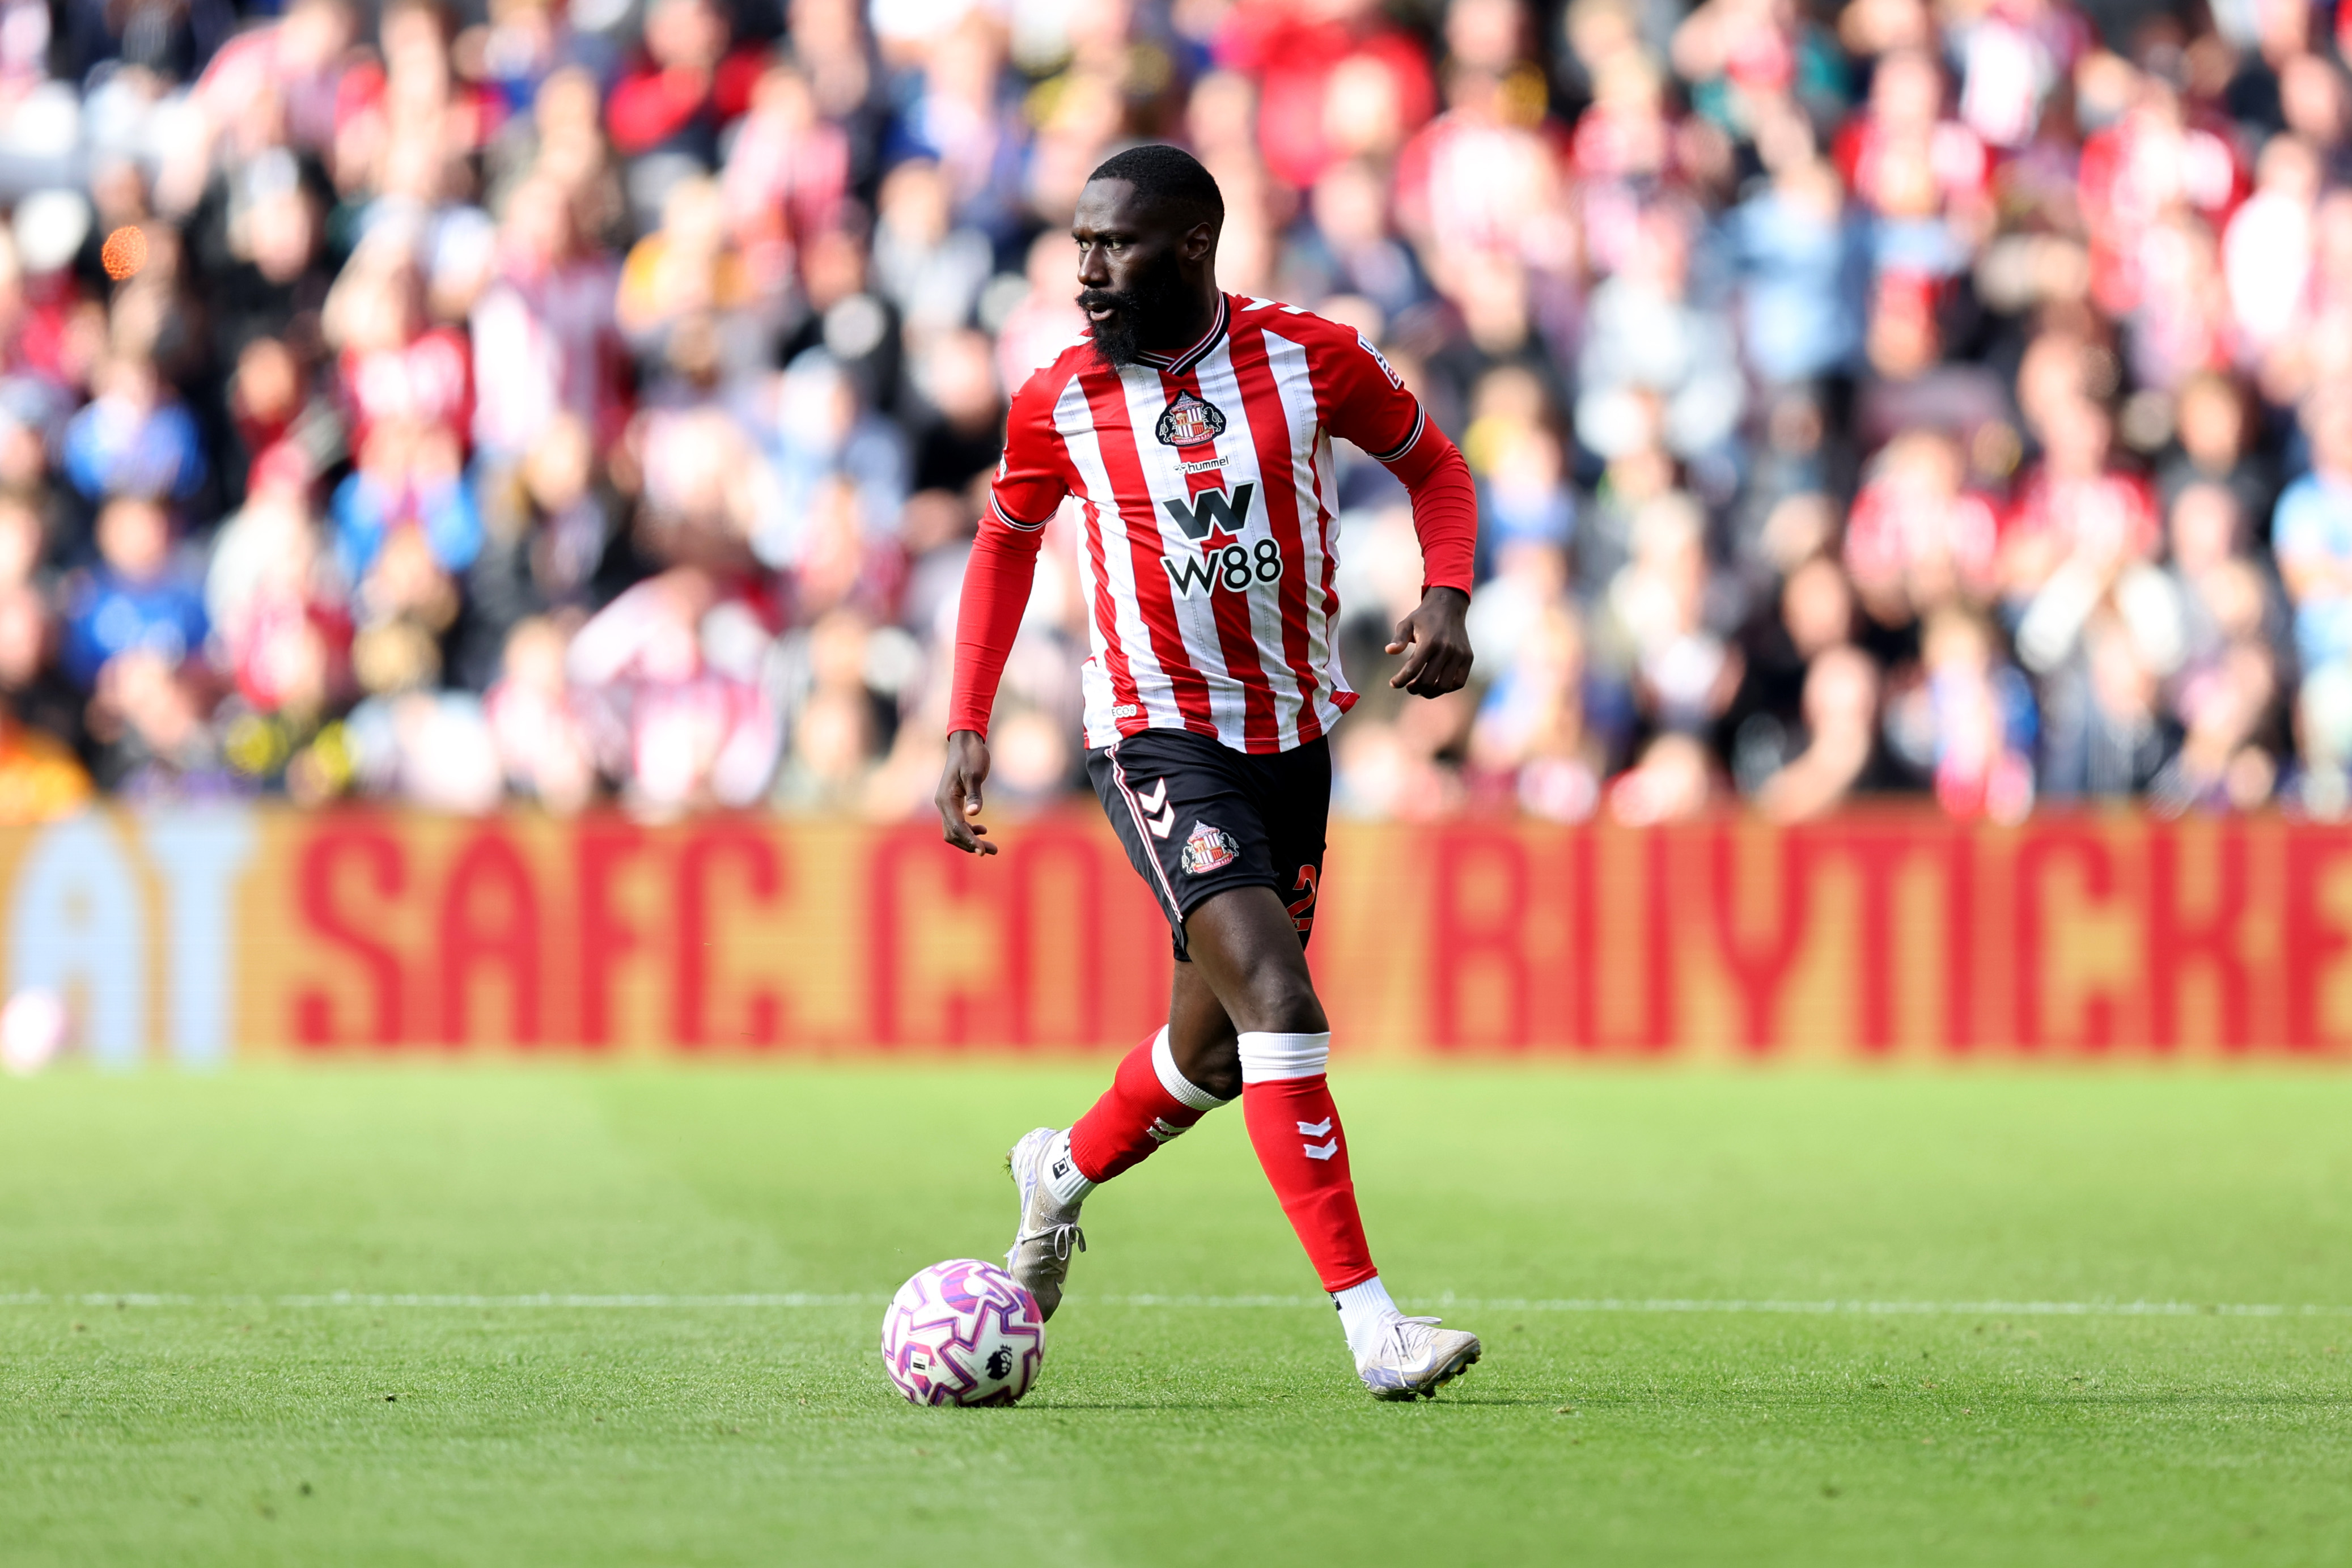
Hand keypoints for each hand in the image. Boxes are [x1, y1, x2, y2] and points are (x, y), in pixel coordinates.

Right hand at [935, 729, 997, 854]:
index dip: (969, 841)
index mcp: (946, 799)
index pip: (956, 827)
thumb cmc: (971, 755)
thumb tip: (974, 815)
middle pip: (953, 834)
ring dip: (971, 840)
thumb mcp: (974, 774)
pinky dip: (969, 830)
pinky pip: (957, 822)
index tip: (983, 852)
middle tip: (993, 851)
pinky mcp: (953, 801)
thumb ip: (975, 795)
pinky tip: (982, 830)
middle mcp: (942, 803)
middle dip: (971, 845)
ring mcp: (946, 803)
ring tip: (992, 847)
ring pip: (954, 830)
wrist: (965, 741)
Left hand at [1386, 586, 1473, 696]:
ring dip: (1429, 692)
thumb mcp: (1406, 623)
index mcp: (1430, 641)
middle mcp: (1446, 649)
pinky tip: (1437, 685)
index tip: (1393, 683)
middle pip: (1427, 680)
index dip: (1400, 680)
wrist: (1448, 606)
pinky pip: (1459, 682)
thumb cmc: (1424, 617)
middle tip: (1409, 687)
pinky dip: (1447, 688)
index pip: (1412, 669)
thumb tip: (1389, 651)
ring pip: (1443, 685)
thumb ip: (1398, 639)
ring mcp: (1459, 654)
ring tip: (1421, 689)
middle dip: (1414, 688)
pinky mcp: (1468, 657)